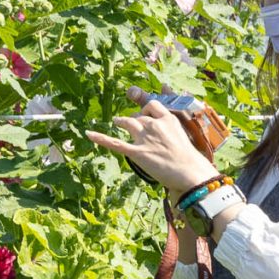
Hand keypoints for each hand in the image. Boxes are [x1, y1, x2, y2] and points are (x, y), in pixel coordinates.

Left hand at [86, 87, 221, 197]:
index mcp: (168, 119)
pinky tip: (89, 133)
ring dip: (121, 121)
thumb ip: (171, 130)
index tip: (145, 113)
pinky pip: (115, 143)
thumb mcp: (182, 137)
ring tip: (117, 122)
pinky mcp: (137, 153)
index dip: (146, 109)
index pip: (152, 105)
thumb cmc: (189, 159)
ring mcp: (144, 138)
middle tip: (132, 125)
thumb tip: (166, 134)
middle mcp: (155, 125)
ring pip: (127, 122)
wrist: (190, 172)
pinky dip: (100, 137)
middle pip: (139, 116)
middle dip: (134, 119)